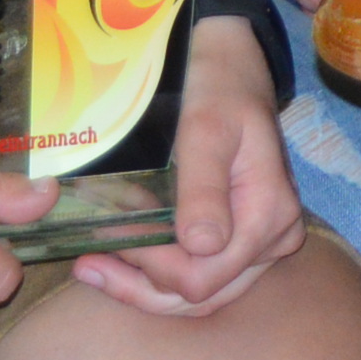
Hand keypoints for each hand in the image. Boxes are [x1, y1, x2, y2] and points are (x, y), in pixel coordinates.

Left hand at [78, 1, 307, 317]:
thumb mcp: (206, 129)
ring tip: (94, 267)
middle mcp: (273, 238)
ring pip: (201, 293)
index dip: (153, 268)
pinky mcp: (244, 238)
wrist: (232, 65)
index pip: (203, 275)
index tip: (110, 241)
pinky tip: (120, 259)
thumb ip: (204, 187)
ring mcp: (261, 242)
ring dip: (146, 286)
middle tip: (87, 263)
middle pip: (204, 294)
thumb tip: (202, 247)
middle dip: (142, 285)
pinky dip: (160, 273)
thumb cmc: (217, 88)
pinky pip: (203, 273)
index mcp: (268, 214)